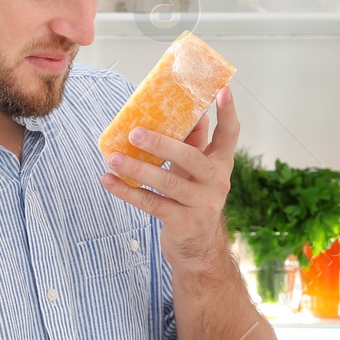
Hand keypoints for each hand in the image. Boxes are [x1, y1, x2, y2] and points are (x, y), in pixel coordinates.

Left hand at [101, 86, 239, 272]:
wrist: (197, 249)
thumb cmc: (192, 199)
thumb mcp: (195, 172)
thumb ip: (192, 144)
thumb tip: (186, 112)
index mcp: (220, 164)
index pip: (230, 135)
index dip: (228, 113)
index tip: (222, 91)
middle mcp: (216, 182)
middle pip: (190, 157)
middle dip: (161, 144)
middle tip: (135, 132)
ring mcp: (202, 204)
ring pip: (167, 182)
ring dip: (137, 168)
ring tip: (114, 157)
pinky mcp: (183, 222)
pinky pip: (151, 203)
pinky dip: (127, 191)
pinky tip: (109, 180)